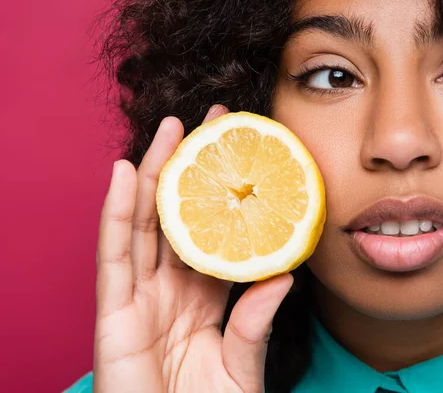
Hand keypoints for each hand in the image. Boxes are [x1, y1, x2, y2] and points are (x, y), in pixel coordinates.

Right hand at [93, 105, 292, 392]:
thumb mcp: (239, 365)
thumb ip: (255, 322)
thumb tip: (285, 275)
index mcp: (200, 300)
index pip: (213, 234)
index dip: (225, 195)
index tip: (244, 155)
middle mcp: (166, 291)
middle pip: (177, 216)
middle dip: (191, 168)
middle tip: (210, 122)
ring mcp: (137, 299)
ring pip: (144, 224)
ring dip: (154, 174)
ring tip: (170, 128)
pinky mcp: (113, 315)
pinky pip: (113, 256)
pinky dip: (116, 213)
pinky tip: (125, 173)